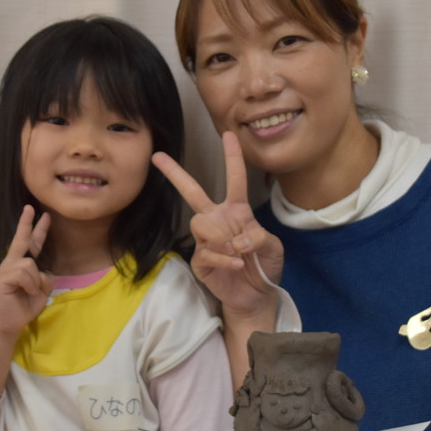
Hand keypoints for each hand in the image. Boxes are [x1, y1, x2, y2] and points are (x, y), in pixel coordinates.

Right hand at [0, 204, 52, 335]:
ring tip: (30, 292)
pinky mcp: (2, 278)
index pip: (30, 243)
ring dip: (35, 281)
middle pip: (21, 240)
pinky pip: (24, 274)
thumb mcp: (42, 290)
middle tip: (30, 207)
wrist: (10, 323)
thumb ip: (44, 278)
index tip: (40, 214)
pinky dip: (30, 285)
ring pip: (30, 264)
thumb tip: (43, 271)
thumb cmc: (25, 306)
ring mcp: (5, 270)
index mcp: (21, 265)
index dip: (35, 229)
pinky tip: (25, 293)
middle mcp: (11, 263)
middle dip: (27, 224)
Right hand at [152, 131, 283, 316]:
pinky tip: (237, 265)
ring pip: (200, 223)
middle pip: (193, 192)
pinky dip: (225, 259)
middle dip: (175, 174)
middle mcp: (217, 220)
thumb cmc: (265, 266)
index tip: (228, 134)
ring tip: (237, 251)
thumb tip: (239, 238)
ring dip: (221, 236)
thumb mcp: (273, 247)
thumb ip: (260, 237)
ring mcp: (206, 240)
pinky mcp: (200, 260)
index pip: (234, 180)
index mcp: (237, 211)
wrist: (256, 296)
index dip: (232, 158)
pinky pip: (206, 252)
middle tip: (157, 157)